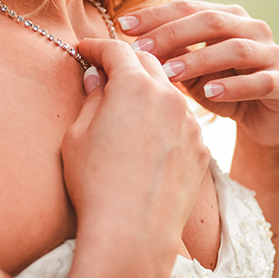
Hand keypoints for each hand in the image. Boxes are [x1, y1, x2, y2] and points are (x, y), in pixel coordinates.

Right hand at [63, 40, 209, 254]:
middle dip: (126, 60)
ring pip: (169, 92)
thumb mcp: (78, 136)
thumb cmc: (95, 183)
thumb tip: (98, 79)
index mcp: (134, 86)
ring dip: (149, 90)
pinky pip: (181, 122)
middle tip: (107, 69)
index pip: (115, 49)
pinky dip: (164, 119)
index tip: (84, 50)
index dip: (96, 46)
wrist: (134, 231)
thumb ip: (92, 99)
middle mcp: (168, 97)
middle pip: (148, 61)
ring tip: (130, 104)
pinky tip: (149, 137)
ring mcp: (189, 124)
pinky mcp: (200, 150)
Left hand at [120, 0, 278, 147]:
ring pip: (234, 48)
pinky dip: (232, 86)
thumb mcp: (189, 72)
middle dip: (172, 34)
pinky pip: (259, 81)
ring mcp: (271, 54)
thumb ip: (169, 55)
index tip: (122, 26)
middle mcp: (251, 28)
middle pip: (210, 21)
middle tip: (140, 51)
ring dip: (198, 60)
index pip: (187, 8)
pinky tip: (208, 94)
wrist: (264, 119)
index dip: (155, 15)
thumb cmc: (220, 89)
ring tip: (168, 74)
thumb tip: (129, 45)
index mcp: (227, 17)